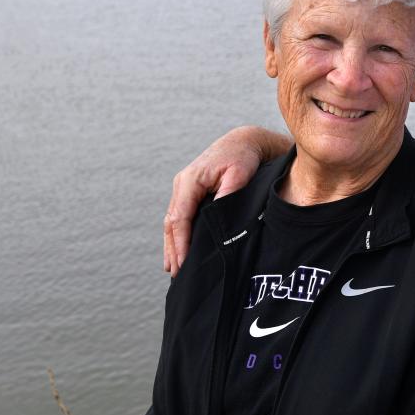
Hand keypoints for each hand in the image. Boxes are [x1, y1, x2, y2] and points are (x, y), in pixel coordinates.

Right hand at [163, 126, 278, 274]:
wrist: (243, 142)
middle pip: (171, 223)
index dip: (181, 243)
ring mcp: (183, 188)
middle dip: (173, 249)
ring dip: (172, 245)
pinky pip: (179, 216)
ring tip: (173, 269)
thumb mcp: (239, 175)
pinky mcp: (189, 192)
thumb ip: (227, 195)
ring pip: (172, 221)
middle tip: (177, 273)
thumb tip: (217, 219)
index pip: (180, 218)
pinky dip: (177, 235)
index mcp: (190, 181)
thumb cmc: (242, 157)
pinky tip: (177, 251)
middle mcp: (182, 184)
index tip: (184, 263)